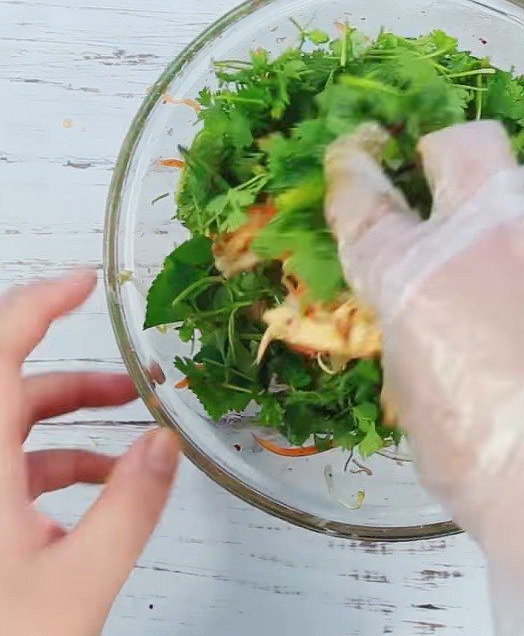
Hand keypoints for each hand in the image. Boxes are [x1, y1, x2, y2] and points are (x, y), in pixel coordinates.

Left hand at [0, 270, 179, 635]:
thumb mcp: (78, 581)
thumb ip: (130, 505)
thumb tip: (165, 443)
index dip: (39, 304)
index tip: (83, 283)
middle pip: (13, 387)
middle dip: (80, 379)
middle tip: (135, 382)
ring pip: (11, 426)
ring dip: (71, 424)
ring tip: (131, 438)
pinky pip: (7, 468)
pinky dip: (53, 466)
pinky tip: (97, 491)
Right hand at [325, 122, 523, 631]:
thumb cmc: (504, 471)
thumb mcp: (426, 417)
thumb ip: (418, 349)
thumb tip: (427, 326)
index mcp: (416, 276)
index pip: (365, 200)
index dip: (353, 173)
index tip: (355, 158)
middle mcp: (486, 235)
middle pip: (459, 146)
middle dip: (442, 154)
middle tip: (444, 183)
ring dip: (515, 214)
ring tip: (523, 265)